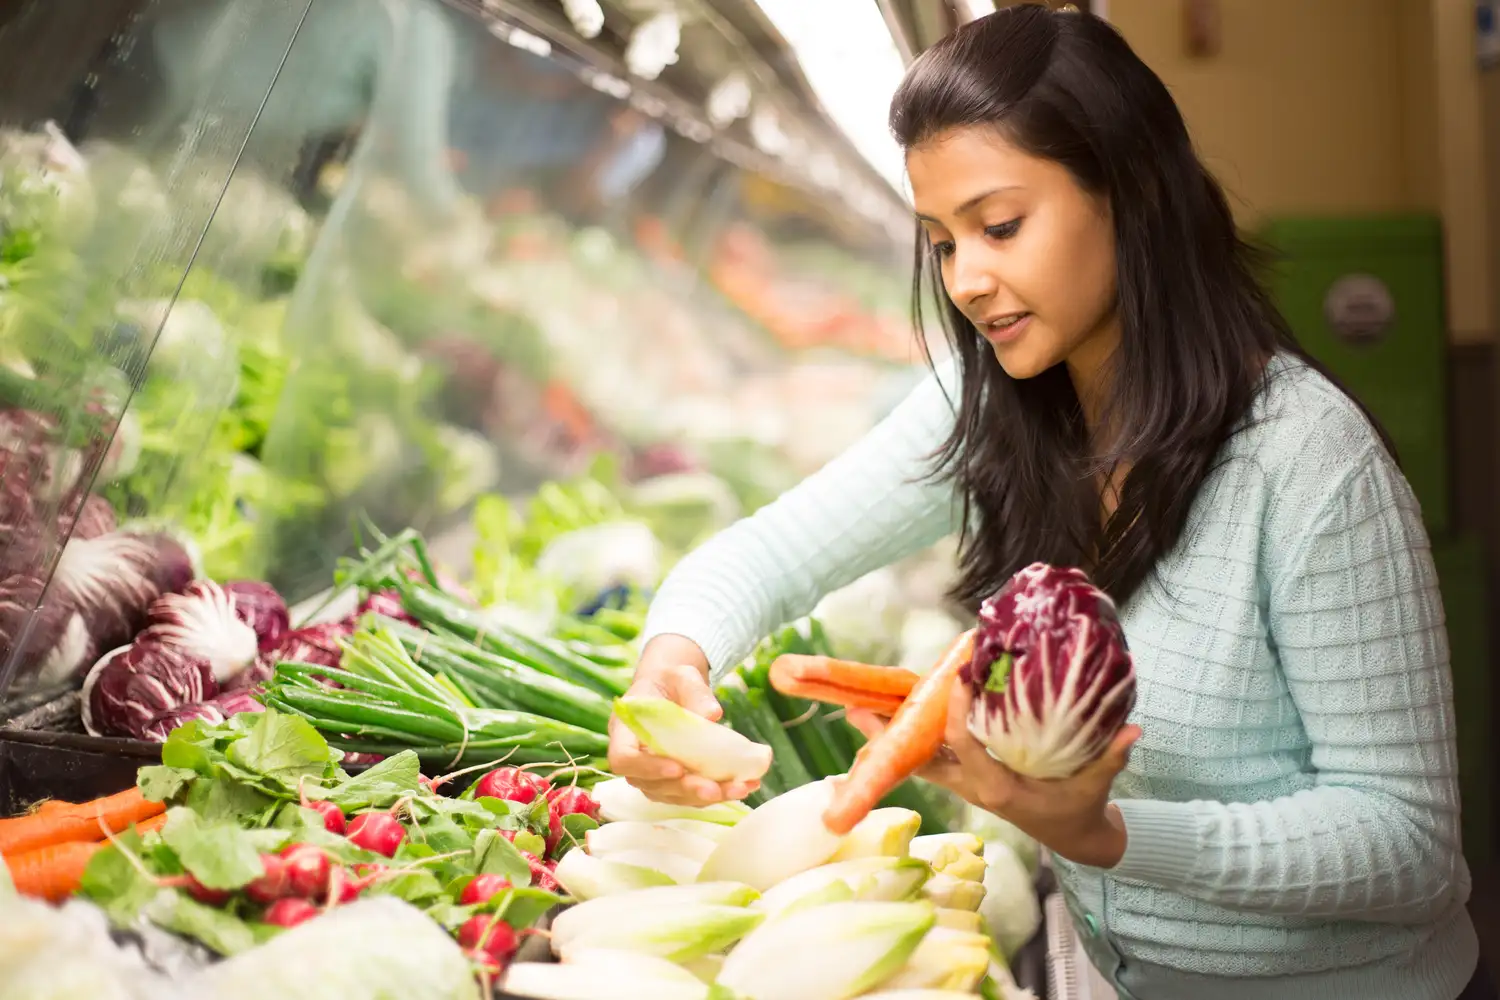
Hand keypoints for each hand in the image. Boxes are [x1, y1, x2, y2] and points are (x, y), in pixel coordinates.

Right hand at [607, 635, 760, 806]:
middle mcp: (634, 757)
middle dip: (686, 789)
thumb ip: (695, 691)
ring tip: (739, 788)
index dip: (647, 768)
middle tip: (715, 789)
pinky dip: (717, 793)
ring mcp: (651, 773)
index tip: (677, 768)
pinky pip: (689, 794)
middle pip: (651, 785)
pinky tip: (744, 786)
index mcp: (625, 729)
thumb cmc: (671, 680)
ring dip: (706, 797)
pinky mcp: (671, 781)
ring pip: (673, 795)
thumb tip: (713, 715)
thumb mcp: (682, 675)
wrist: (673, 689)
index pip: (623, 758)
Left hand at [847, 679, 1139, 868]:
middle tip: (855, 707)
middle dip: (889, 738)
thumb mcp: (1096, 784)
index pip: (969, 747)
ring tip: (853, 708)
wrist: (1072, 836)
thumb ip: (1112, 755)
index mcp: (1000, 788)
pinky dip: (905, 739)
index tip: (955, 675)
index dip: (959, 713)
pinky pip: (927, 757)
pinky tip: (884, 716)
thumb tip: (1134, 727)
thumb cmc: (1080, 806)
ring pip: (917, 758)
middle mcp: (973, 786)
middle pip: (922, 759)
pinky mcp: (964, 778)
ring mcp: (964, 784)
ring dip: (886, 738)